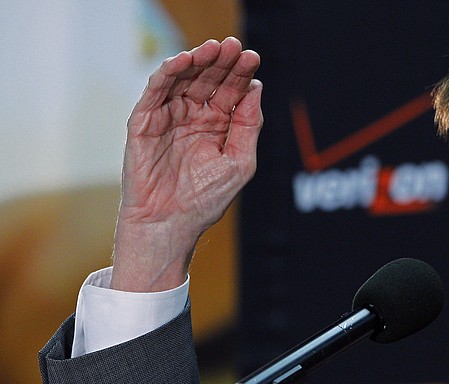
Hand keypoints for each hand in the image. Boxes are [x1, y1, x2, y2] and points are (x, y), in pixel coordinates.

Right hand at [111, 37, 261, 291]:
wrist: (170, 226)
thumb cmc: (205, 200)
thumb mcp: (240, 163)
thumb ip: (248, 126)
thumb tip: (256, 88)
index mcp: (219, 126)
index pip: (232, 91)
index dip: (241, 73)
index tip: (252, 56)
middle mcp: (194, 117)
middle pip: (209, 80)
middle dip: (222, 62)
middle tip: (232, 45)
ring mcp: (169, 117)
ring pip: (183, 80)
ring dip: (197, 61)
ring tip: (211, 49)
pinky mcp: (144, 122)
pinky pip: (155, 92)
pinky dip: (168, 74)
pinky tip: (183, 61)